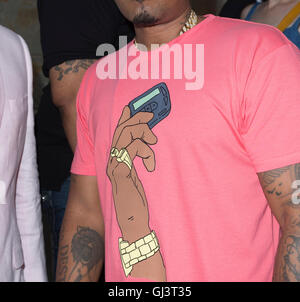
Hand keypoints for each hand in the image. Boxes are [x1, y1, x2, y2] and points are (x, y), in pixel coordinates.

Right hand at [107, 106, 156, 242]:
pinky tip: (150, 163)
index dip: (123, 118)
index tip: (131, 108)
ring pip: (125, 136)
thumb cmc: (137, 202)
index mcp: (117, 160)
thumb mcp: (138, 177)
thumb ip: (138, 162)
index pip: (117, 133)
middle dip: (136, 119)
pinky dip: (145, 151)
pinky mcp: (120, 172)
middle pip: (121, 130)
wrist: (132, 224)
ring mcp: (115, 166)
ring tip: (153, 141)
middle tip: (150, 116)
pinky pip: (132, 150)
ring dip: (142, 133)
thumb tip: (148, 146)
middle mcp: (112, 161)